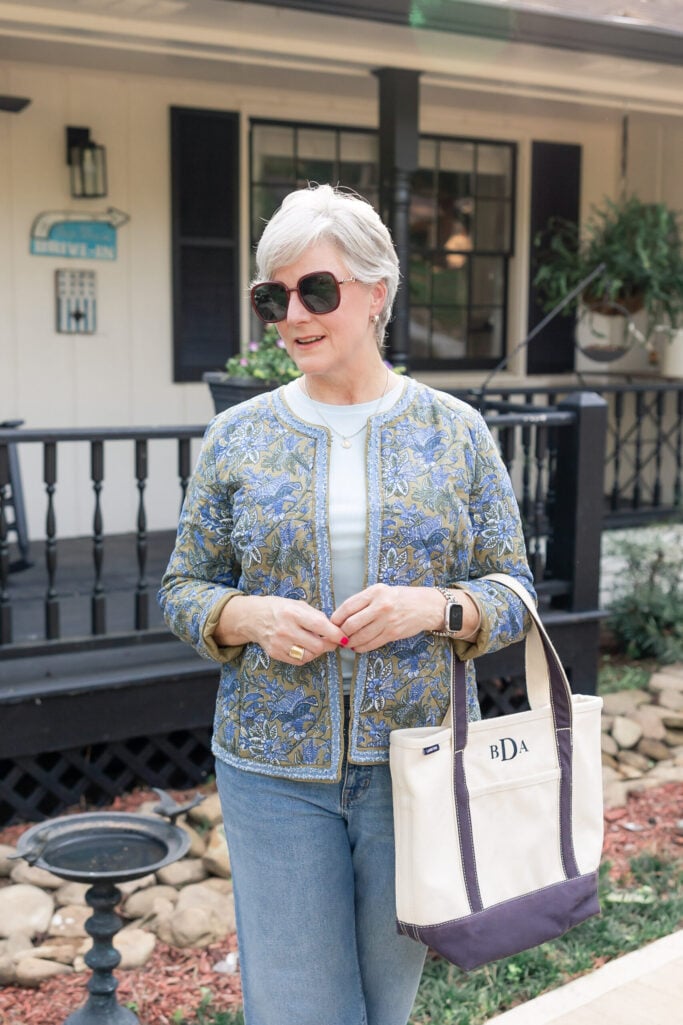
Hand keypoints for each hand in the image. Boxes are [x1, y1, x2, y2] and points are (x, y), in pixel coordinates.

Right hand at [214, 594, 346, 664]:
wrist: (253, 618)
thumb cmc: (278, 608)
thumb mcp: (297, 605)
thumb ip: (315, 616)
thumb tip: (334, 629)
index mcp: (293, 613)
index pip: (320, 626)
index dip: (336, 634)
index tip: (344, 637)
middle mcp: (286, 630)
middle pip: (317, 646)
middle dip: (329, 645)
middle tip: (332, 641)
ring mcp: (280, 644)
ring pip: (309, 656)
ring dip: (318, 652)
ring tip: (316, 643)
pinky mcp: (276, 654)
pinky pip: (299, 661)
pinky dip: (306, 656)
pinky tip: (305, 647)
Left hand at [330, 584, 443, 652]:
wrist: (425, 606)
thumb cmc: (400, 598)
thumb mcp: (381, 591)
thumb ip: (363, 601)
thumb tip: (341, 616)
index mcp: (375, 592)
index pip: (348, 606)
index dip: (336, 618)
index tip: (332, 623)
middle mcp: (380, 606)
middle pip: (351, 624)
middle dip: (341, 633)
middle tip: (337, 636)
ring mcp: (387, 621)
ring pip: (360, 637)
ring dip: (350, 643)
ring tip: (346, 643)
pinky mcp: (392, 634)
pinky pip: (371, 644)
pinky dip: (361, 648)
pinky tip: (357, 647)